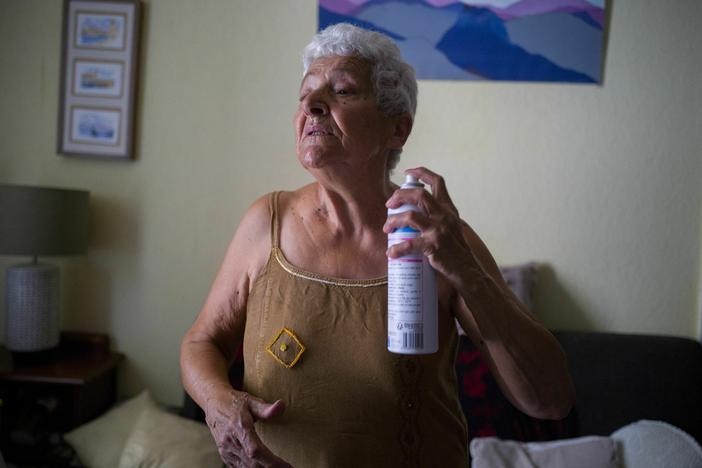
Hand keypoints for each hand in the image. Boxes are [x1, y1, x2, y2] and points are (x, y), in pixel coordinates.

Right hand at [204, 388, 291, 466]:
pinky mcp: (225, 455)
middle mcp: (231, 442)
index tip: (286, 466)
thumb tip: (281, 405)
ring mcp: (226, 450)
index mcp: (239, 428)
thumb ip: (266, 408)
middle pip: (252, 464)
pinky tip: (264, 467)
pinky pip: (239, 467)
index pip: (255, 451)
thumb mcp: (250, 401)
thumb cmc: (234, 402)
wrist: (213, 404)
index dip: (271, 461)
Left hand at [384, 167, 478, 286]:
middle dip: (400, 196)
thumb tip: (414, 214)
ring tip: (387, 228)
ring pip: (410, 216)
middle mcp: (445, 215)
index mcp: (448, 209)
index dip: (422, 173)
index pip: (438, 182)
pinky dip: (397, 248)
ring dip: (393, 220)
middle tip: (389, 205)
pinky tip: (391, 253)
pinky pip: (409, 244)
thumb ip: (437, 218)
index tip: (409, 172)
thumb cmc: (456, 250)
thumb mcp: (451, 227)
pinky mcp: (433, 246)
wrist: (467, 270)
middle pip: (419, 195)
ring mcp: (439, 230)